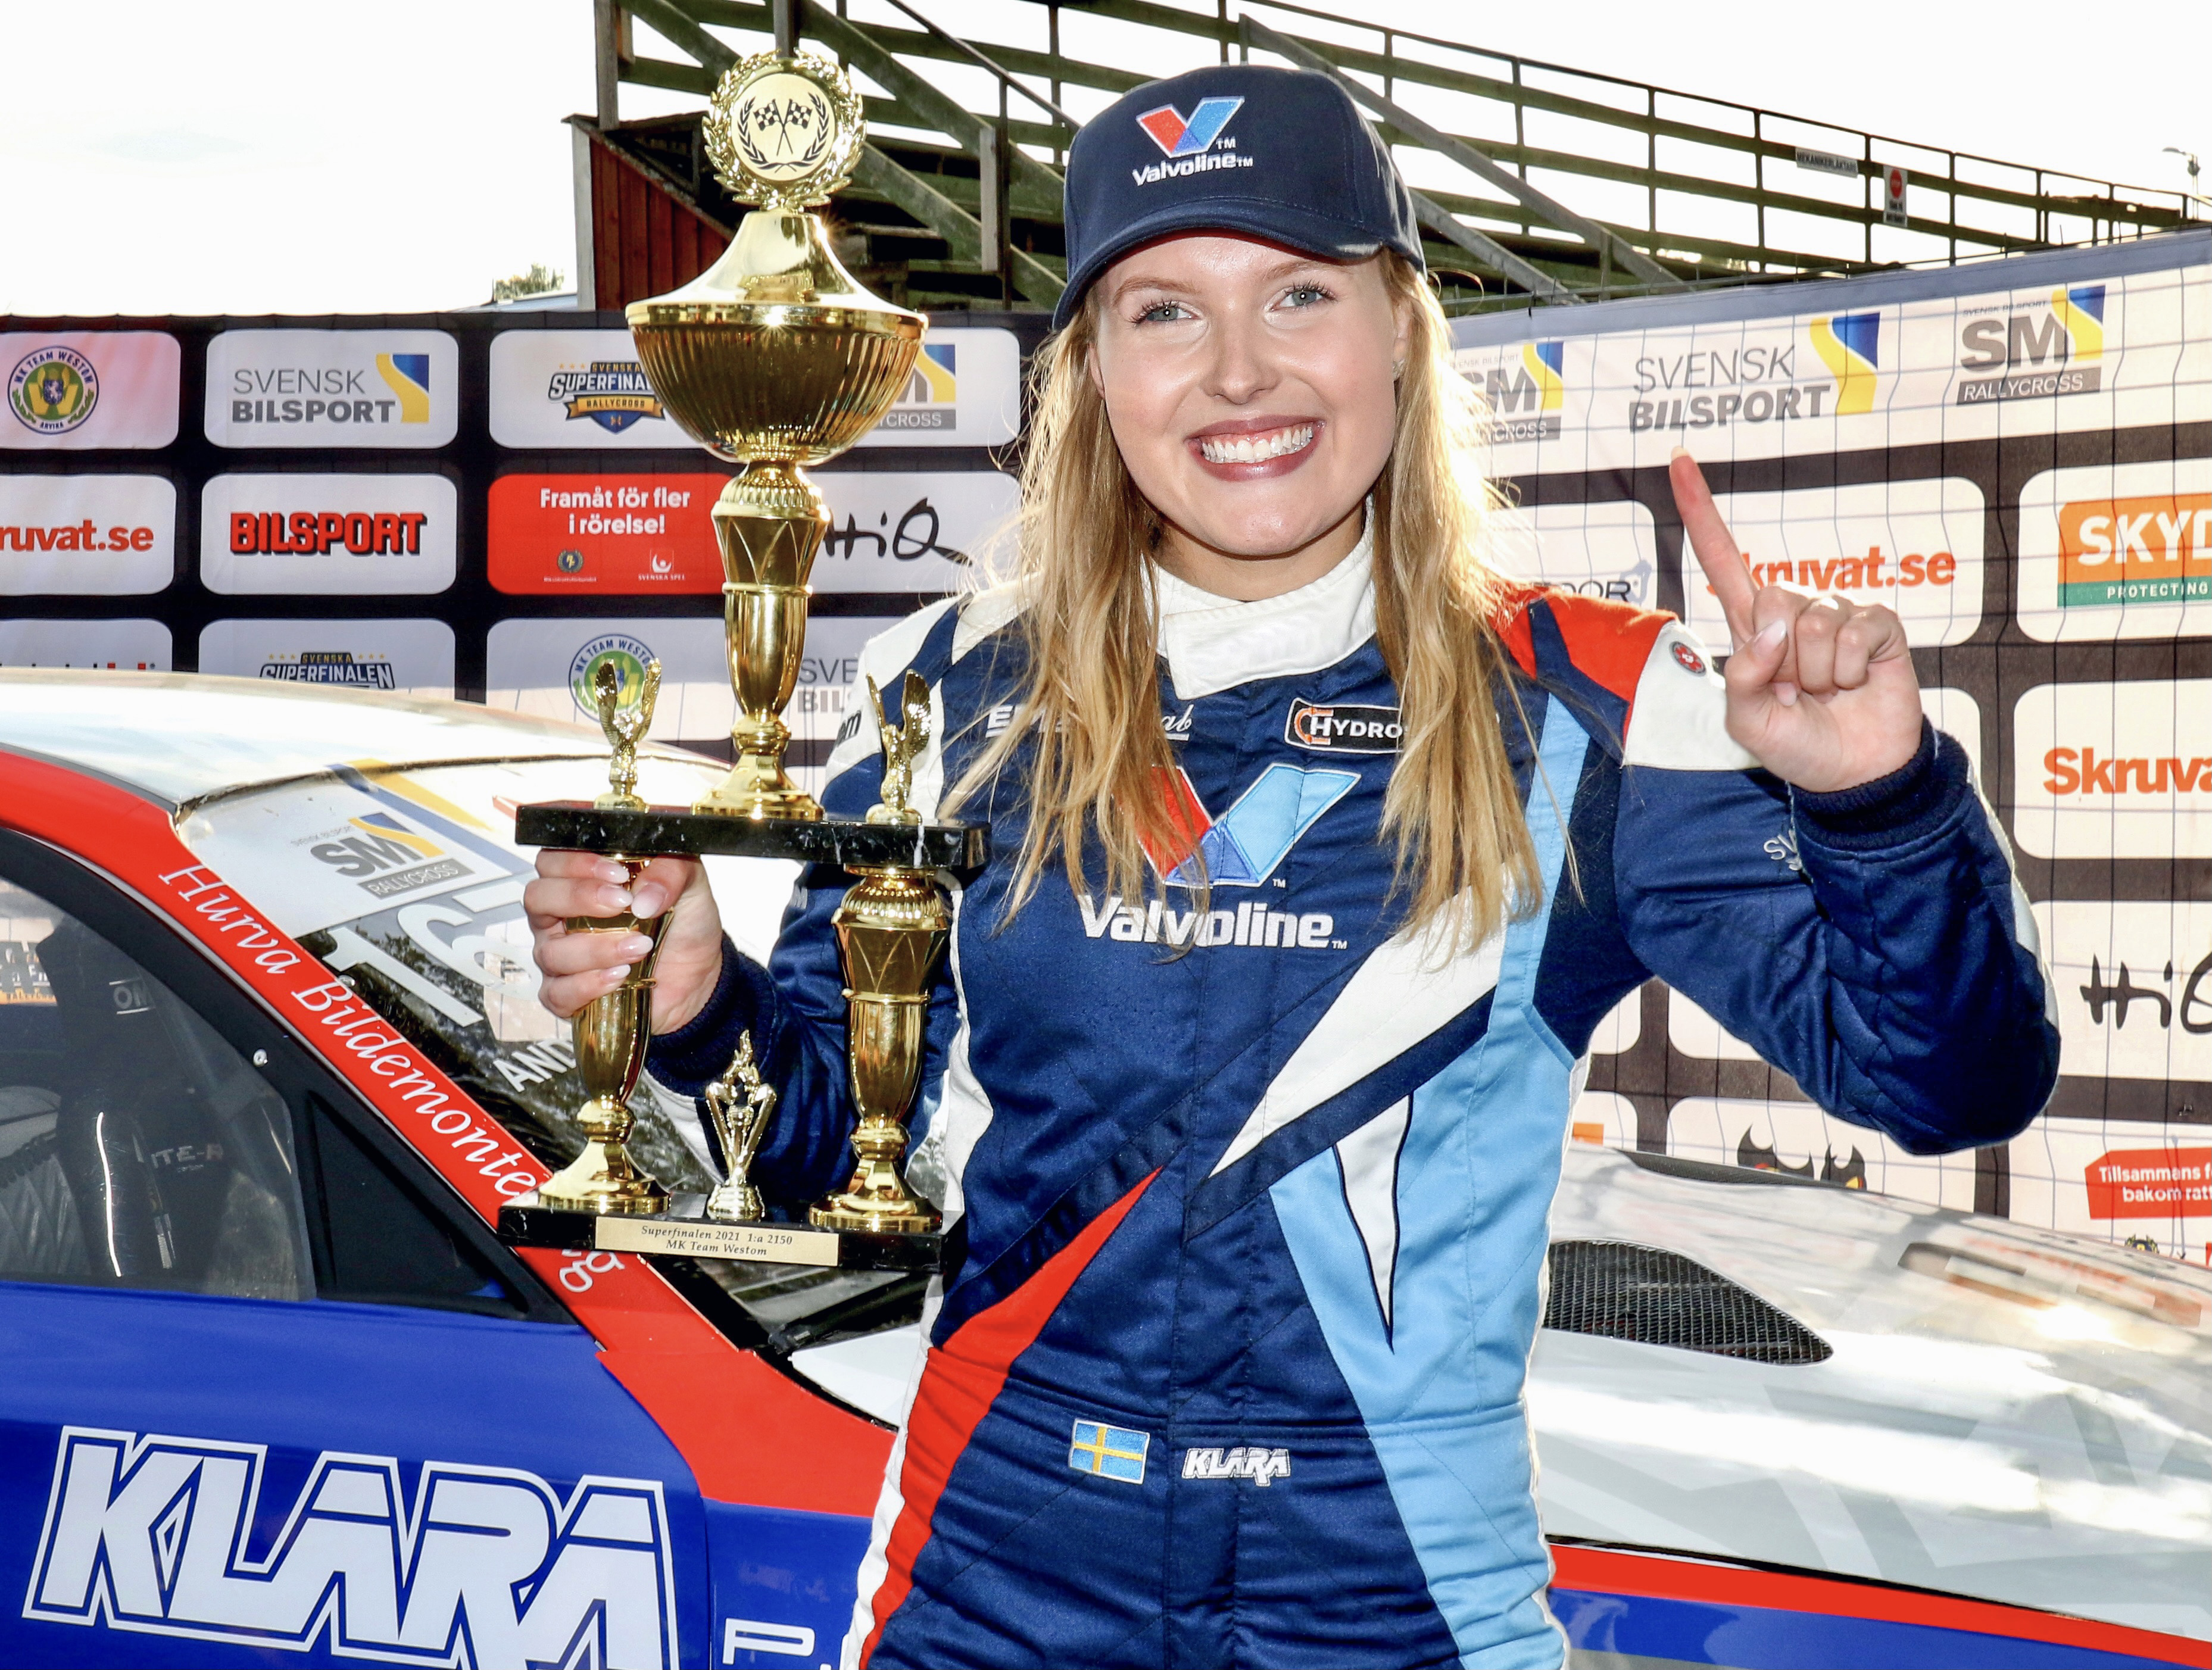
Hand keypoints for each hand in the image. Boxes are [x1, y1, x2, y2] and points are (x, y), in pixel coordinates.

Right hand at [525, 851, 723, 1031]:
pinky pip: (557, 993)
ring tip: (639, 947)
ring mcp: (560, 957)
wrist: (699, 976)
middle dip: (578, 898)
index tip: (618, 874)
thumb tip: (644, 896)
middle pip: (538, 899)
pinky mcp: (567, 995)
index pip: (553, 861)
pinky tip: (620, 976)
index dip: (578, 863)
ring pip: (551, 951)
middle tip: (622, 904)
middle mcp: (561, 917)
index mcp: (582, 881)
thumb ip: (671, 872)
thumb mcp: (690, 886)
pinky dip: (588, 985)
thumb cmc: (682, 926)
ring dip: (596, 949)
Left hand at [1670, 449, 1922, 792]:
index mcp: (1752, 628)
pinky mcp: (1876, 626)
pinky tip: (1854, 684)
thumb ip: (1742, 678)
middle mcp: (1793, 612)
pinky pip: (1853, 631)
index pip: (1723, 560)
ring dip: (1816, 671)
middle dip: (1781, 657)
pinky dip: (1847, 669)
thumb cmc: (1797, 745)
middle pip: (1771, 597)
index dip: (1701, 513)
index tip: (1678, 461)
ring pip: (1812, 622)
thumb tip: (1771, 631)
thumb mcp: (1747, 722)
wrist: (1854, 774)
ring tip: (1826, 692)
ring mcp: (1837, 615)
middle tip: (1797, 690)